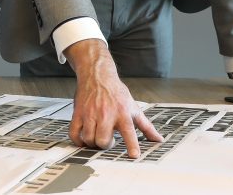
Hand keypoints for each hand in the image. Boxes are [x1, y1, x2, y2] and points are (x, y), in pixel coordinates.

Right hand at [64, 39, 163, 158]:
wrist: (97, 75)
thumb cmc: (116, 92)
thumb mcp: (133, 107)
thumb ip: (146, 126)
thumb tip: (158, 139)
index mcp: (122, 113)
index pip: (129, 131)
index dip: (131, 145)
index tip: (134, 155)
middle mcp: (106, 114)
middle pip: (103, 140)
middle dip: (105, 145)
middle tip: (108, 140)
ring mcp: (90, 114)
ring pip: (89, 138)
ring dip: (92, 143)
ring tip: (97, 136)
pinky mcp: (78, 113)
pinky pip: (74, 133)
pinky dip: (78, 140)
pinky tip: (84, 138)